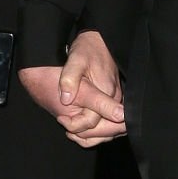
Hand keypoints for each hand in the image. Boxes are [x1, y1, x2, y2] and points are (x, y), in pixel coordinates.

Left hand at [19, 30, 125, 148]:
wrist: (97, 42)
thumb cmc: (87, 50)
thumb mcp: (75, 60)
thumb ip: (69, 79)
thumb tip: (65, 98)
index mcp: (106, 91)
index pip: (93, 120)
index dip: (75, 124)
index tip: (60, 118)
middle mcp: (115, 99)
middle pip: (106, 131)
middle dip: (84, 134)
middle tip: (66, 129)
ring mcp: (116, 102)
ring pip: (110, 132)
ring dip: (90, 136)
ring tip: (71, 131)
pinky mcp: (114, 102)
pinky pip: (110, 126)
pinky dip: (96, 133)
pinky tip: (80, 130)